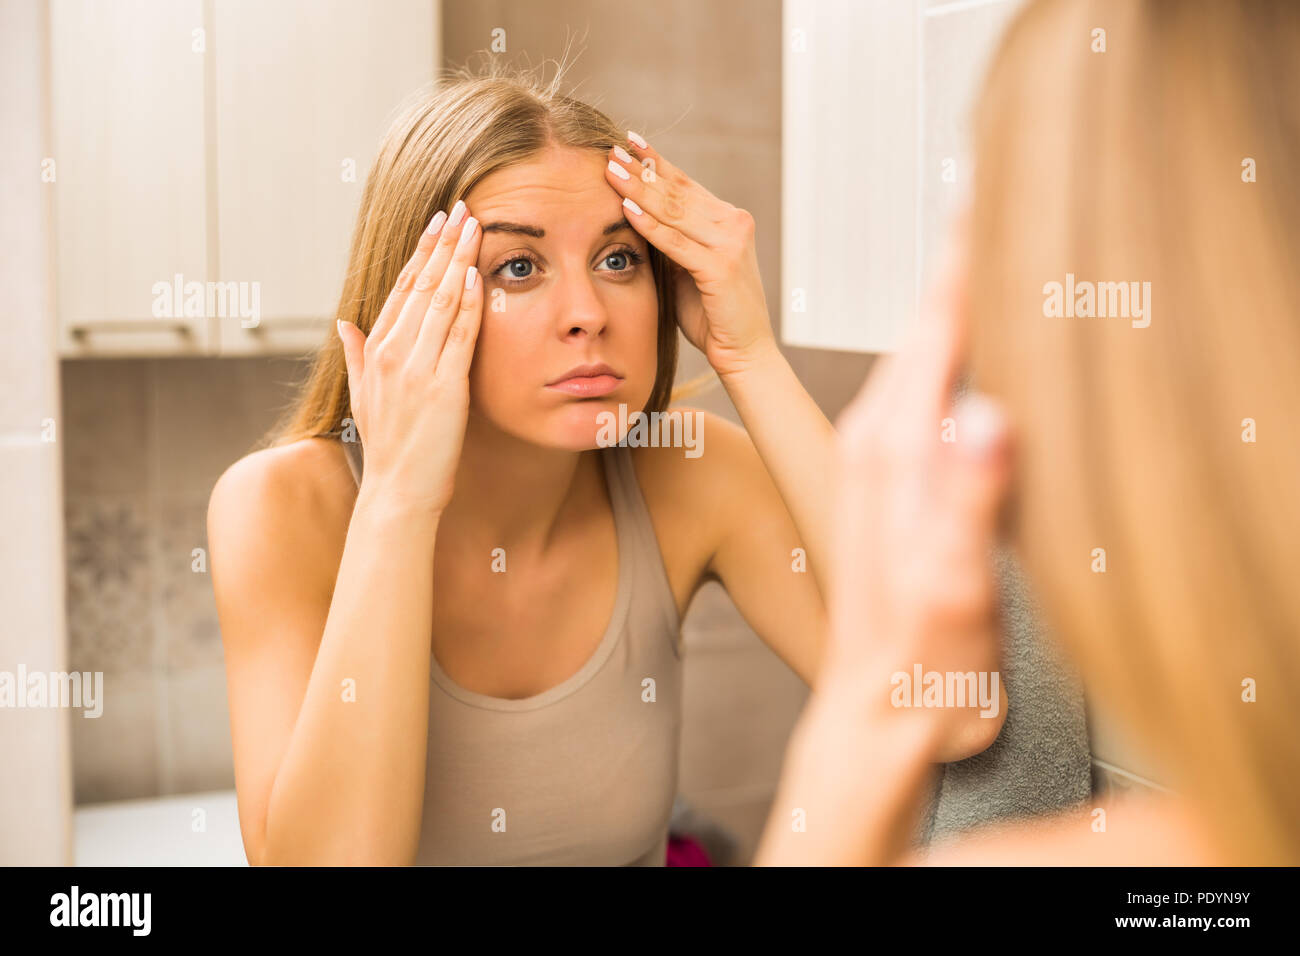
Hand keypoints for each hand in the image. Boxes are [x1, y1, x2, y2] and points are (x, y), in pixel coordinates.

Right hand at [336, 202, 482, 517]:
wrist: (399, 491)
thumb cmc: (390, 448)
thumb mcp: (363, 396)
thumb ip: (356, 355)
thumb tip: (343, 323)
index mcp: (376, 351)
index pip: (401, 289)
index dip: (421, 253)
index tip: (438, 224)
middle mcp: (392, 354)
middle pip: (421, 285)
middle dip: (442, 244)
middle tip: (461, 209)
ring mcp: (417, 369)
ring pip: (440, 302)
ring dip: (458, 260)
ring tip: (474, 226)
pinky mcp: (443, 387)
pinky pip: (458, 335)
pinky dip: (468, 302)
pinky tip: (476, 275)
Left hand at [604, 134, 774, 376]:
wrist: (745, 351)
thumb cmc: (713, 315)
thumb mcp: (688, 270)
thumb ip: (672, 242)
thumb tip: (637, 216)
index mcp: (727, 220)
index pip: (685, 184)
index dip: (655, 162)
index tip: (628, 143)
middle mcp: (732, 223)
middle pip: (676, 191)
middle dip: (641, 170)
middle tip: (610, 149)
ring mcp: (729, 244)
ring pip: (674, 210)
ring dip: (639, 188)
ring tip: (611, 170)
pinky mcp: (720, 267)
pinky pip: (676, 242)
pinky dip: (650, 225)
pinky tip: (627, 208)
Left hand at [821, 234, 1012, 752]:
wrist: (881, 713)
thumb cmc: (921, 659)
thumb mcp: (952, 587)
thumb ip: (968, 501)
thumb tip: (990, 415)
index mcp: (892, 451)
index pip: (933, 333)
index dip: (963, 265)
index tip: (981, 195)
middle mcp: (877, 445)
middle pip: (922, 332)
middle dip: (956, 268)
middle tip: (983, 198)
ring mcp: (882, 466)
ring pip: (920, 362)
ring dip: (947, 307)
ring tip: (973, 255)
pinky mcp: (892, 490)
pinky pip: (920, 399)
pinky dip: (946, 360)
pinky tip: (962, 356)